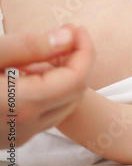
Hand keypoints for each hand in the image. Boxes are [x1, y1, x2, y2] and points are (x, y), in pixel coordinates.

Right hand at [0, 25, 94, 147]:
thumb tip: (68, 37)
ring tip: (50, 49)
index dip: (85, 49)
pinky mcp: (12, 137)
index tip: (77, 29)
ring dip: (66, 75)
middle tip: (67, 33)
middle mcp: (26, 126)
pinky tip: (34, 71)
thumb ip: (30, 46)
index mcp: (23, 104)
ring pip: (64, 104)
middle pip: (75, 91)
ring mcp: (19, 135)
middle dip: (78, 59)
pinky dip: (51, 89)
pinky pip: (47, 113)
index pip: (77, 77)